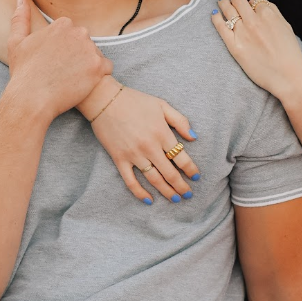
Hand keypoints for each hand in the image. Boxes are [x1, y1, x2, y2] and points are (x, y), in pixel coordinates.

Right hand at [3, 0, 111, 125]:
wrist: (32, 98)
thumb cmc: (23, 72)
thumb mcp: (16, 41)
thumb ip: (21, 18)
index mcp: (63, 24)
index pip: (71, 33)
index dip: (63, 48)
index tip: (54, 60)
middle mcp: (79, 33)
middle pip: (84, 43)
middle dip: (77, 54)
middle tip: (61, 71)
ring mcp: (90, 50)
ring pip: (95, 55)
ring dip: (87, 65)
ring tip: (70, 78)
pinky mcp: (99, 68)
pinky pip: (106, 68)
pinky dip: (98, 75)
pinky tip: (82, 82)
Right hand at [90, 86, 200, 204]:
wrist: (105, 100)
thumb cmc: (135, 100)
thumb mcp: (161, 105)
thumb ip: (180, 120)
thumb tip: (193, 138)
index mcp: (162, 133)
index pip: (182, 158)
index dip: (191, 170)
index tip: (196, 177)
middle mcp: (150, 147)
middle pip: (170, 173)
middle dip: (181, 186)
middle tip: (188, 194)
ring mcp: (134, 155)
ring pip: (154, 180)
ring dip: (166, 192)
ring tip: (175, 199)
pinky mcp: (120, 159)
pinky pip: (131, 181)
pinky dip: (140, 193)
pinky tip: (149, 200)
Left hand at [211, 0, 301, 101]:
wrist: (286, 76)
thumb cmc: (289, 53)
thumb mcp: (286, 27)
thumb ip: (274, 11)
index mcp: (268, 14)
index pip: (253, 1)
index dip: (251, 4)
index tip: (250, 10)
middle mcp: (254, 21)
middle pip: (238, 1)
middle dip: (236, 0)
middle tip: (233, 3)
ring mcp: (242, 32)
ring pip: (227, 9)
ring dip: (223, 4)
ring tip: (221, 3)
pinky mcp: (234, 46)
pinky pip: (220, 26)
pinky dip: (216, 18)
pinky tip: (215, 15)